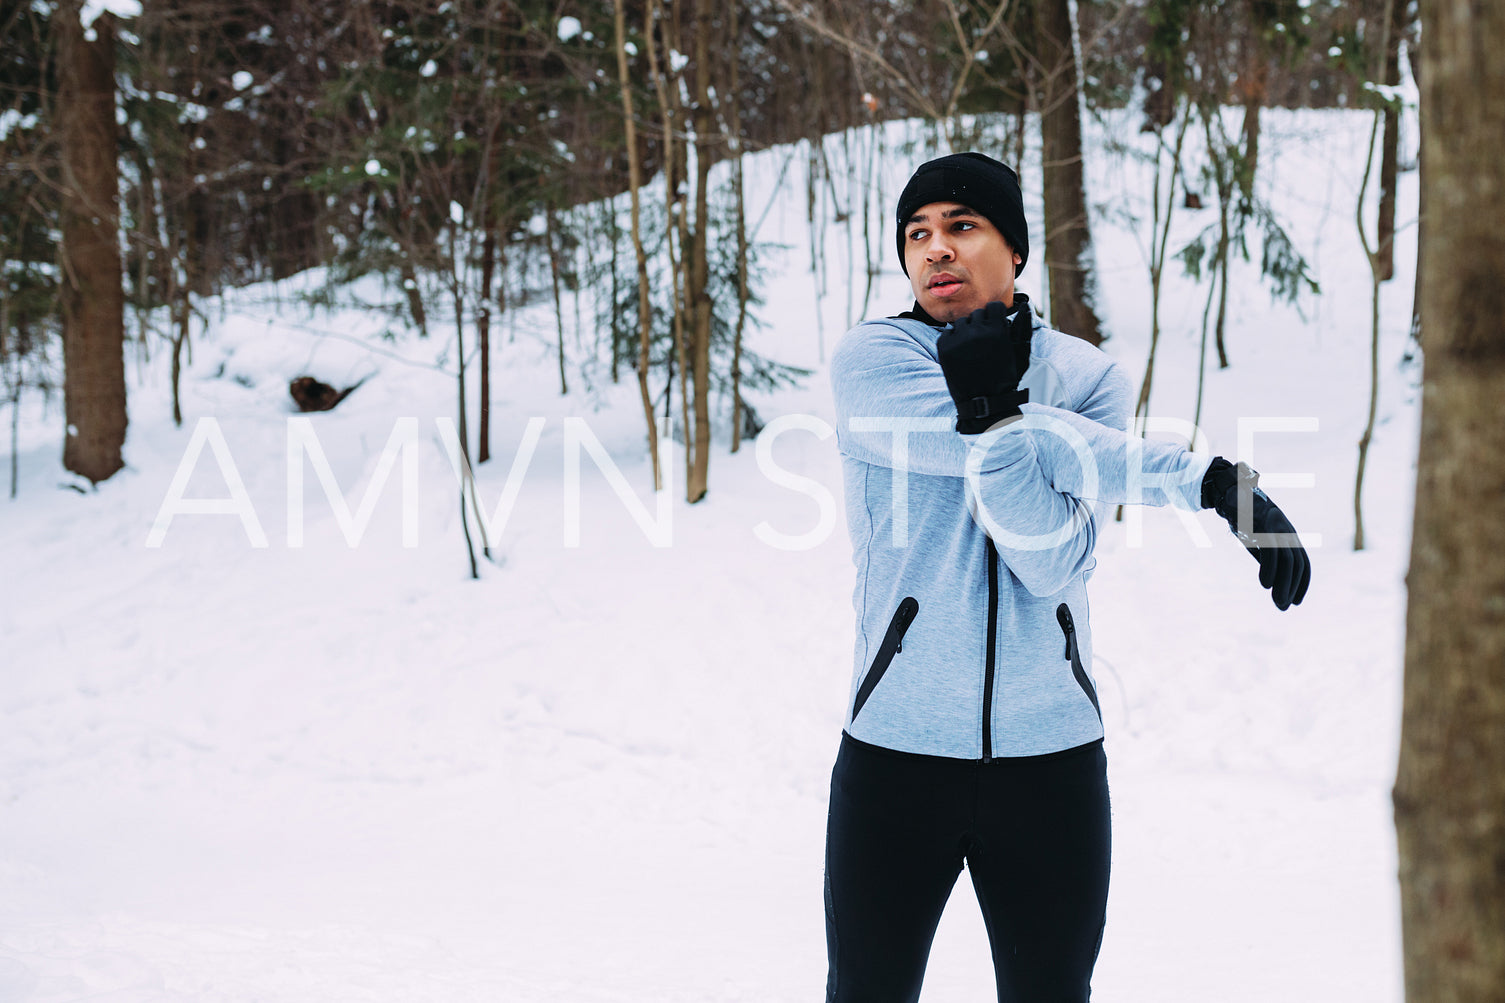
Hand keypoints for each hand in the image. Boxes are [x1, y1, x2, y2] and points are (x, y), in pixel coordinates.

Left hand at [935, 298, 1032, 433]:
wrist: (984, 401)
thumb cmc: (1006, 376)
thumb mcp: (1020, 352)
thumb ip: (1023, 327)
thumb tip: (1025, 306)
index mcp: (997, 329)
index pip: (993, 306)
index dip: (995, 317)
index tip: (995, 329)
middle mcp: (977, 331)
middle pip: (977, 313)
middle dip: (981, 325)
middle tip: (984, 344)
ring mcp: (958, 339)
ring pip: (961, 323)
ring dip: (966, 332)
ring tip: (973, 350)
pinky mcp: (943, 348)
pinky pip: (947, 333)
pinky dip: (953, 341)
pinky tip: (961, 355)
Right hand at [1202, 458, 1311, 609]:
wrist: (1232, 491)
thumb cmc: (1243, 516)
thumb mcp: (1258, 537)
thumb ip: (1266, 553)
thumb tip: (1271, 577)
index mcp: (1290, 535)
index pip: (1302, 563)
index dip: (1302, 584)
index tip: (1295, 601)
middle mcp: (1288, 532)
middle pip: (1296, 565)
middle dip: (1292, 588)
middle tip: (1283, 607)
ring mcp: (1277, 529)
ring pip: (1287, 561)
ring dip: (1283, 585)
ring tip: (1277, 602)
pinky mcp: (1264, 527)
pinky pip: (1272, 553)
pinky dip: (1270, 570)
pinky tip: (1264, 584)